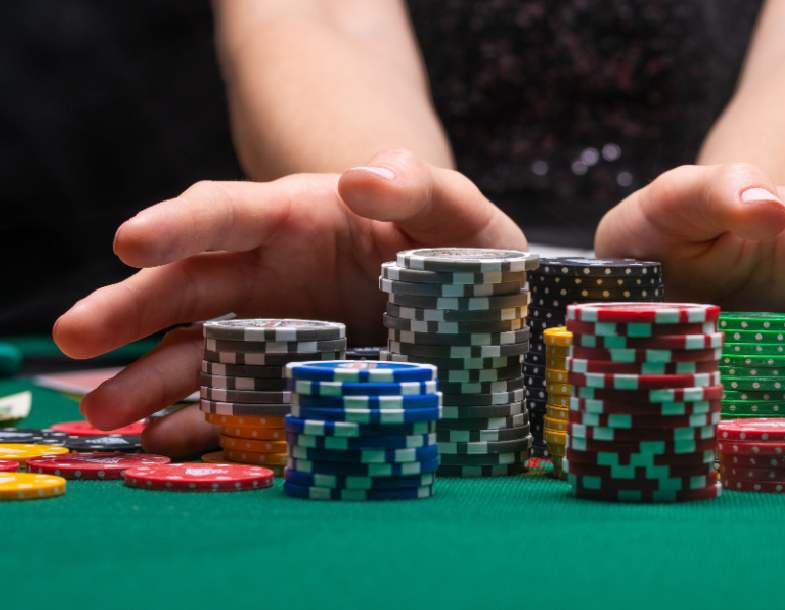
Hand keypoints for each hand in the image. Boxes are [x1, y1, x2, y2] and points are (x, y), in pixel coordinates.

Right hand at [53, 149, 524, 455]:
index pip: (227, 213)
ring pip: (198, 350)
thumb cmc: (456, 246)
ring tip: (105, 410)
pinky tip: (169, 443)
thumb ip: (419, 187)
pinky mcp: (289, 384)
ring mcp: (273, 333)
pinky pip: (235, 403)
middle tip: (74, 336)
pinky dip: (203, 423)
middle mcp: (269, 275)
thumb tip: (360, 178)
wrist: (470, 305)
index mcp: (297, 219)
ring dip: (150, 378)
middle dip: (131, 307)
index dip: (180, 225)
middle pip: (188, 284)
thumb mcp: (455, 212)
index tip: (130, 239)